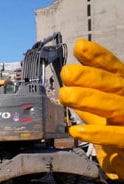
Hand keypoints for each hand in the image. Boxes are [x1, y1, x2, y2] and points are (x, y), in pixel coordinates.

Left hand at [59, 39, 123, 180]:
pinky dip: (97, 134)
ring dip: (89, 100)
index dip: (99, 58)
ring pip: (114, 106)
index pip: (114, 71)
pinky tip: (76, 131)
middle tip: (67, 72)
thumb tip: (67, 86)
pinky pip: (117, 137)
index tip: (80, 46)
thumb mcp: (102, 118)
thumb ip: (88, 103)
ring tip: (65, 95)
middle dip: (91, 77)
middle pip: (114, 85)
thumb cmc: (120, 137)